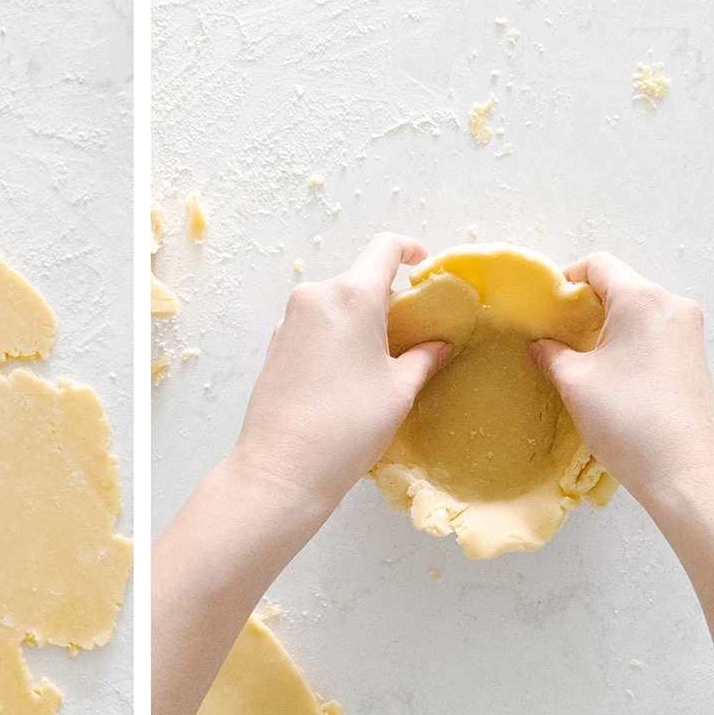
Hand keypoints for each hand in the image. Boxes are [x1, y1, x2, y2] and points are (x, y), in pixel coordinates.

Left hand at [230, 233, 450, 507]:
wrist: (282, 467)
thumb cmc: (348, 425)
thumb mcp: (400, 389)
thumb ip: (424, 357)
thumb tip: (439, 345)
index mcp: (350, 296)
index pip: (384, 248)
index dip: (410, 250)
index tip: (425, 267)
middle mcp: (314, 298)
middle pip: (359, 280)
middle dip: (388, 300)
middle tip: (413, 333)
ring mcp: (288, 322)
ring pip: (334, 305)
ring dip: (360, 321)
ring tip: (380, 362)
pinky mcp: (274, 347)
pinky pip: (314, 327)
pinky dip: (336, 337)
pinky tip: (347, 377)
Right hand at [527, 253, 713, 509]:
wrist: (686, 472)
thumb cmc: (627, 420)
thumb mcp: (574, 382)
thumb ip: (550, 352)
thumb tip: (539, 343)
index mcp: (642, 299)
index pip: (598, 265)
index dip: (565, 280)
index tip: (543, 308)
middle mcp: (672, 306)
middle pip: (620, 286)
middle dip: (584, 307)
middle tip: (555, 336)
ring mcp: (689, 331)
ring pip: (637, 312)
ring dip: (606, 327)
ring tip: (581, 360)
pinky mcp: (695, 357)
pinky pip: (653, 333)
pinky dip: (627, 342)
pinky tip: (610, 375)